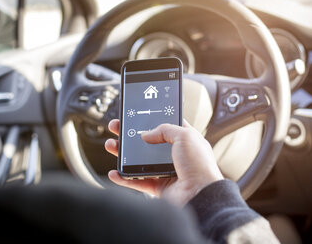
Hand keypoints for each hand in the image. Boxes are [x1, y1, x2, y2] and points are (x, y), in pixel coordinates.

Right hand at [105, 119, 222, 206]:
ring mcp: (165, 172)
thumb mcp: (185, 135)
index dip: (151, 120)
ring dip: (123, 154)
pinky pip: (137, 181)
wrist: (201, 195)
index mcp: (185, 141)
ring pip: (139, 161)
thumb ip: (165, 129)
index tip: (137, 115)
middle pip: (147, 143)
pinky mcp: (158, 187)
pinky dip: (124, 178)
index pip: (165, 127)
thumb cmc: (200, 166)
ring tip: (111, 145)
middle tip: (117, 127)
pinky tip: (115, 172)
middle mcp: (175, 156)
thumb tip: (146, 134)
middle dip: (130, 135)